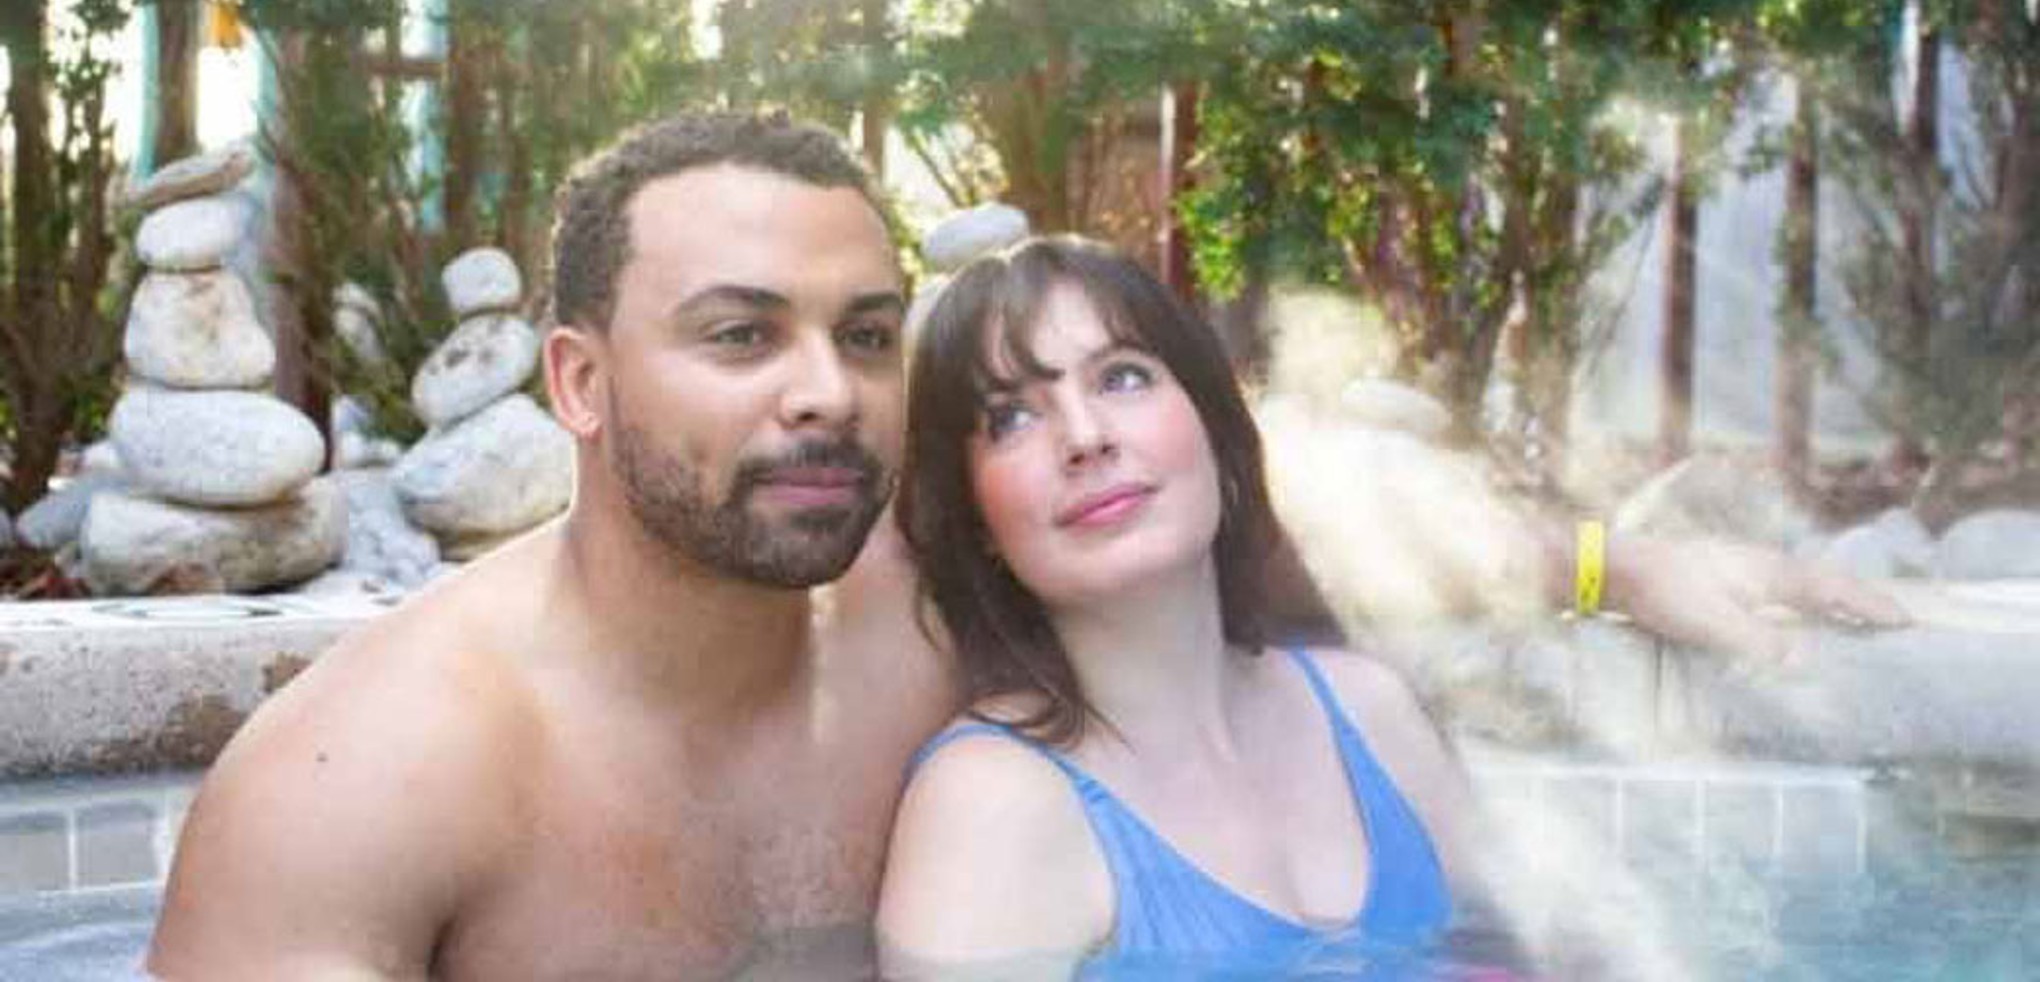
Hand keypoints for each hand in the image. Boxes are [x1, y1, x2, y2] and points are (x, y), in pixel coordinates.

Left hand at [1605, 535, 1912, 660]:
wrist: (1615, 568)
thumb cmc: (1660, 592)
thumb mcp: (1709, 622)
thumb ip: (1756, 641)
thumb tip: (1805, 658)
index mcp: (1767, 572)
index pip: (1831, 588)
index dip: (1869, 605)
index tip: (1907, 619)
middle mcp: (1760, 565)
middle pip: (1822, 581)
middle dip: (1859, 600)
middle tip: (1895, 619)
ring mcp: (1739, 569)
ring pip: (1799, 585)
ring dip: (1831, 600)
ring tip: (1855, 620)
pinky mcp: (1720, 579)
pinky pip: (1777, 591)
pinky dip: (1800, 604)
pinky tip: (1791, 618)